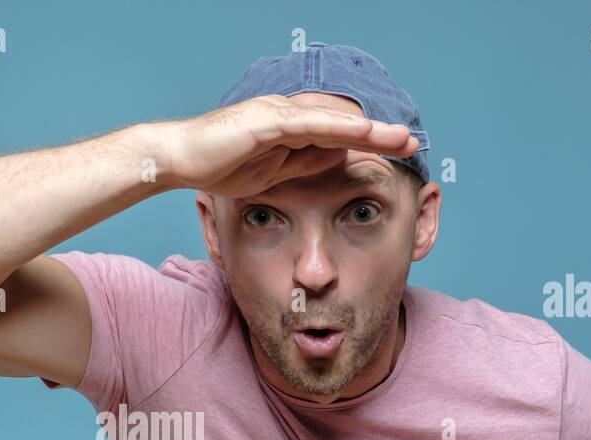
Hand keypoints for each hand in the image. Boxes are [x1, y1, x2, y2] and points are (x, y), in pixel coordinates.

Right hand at [155, 93, 418, 197]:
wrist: (178, 159)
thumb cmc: (217, 166)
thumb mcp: (271, 173)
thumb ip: (302, 162)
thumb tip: (337, 156)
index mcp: (288, 127)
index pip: (337, 132)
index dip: (368, 140)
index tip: (397, 151)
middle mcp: (286, 114)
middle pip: (342, 121)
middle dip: (378, 132)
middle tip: (412, 141)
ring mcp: (276, 114)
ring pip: (332, 119)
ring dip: (368, 128)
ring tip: (400, 137)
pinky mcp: (265, 122)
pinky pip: (309, 124)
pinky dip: (338, 127)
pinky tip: (362, 132)